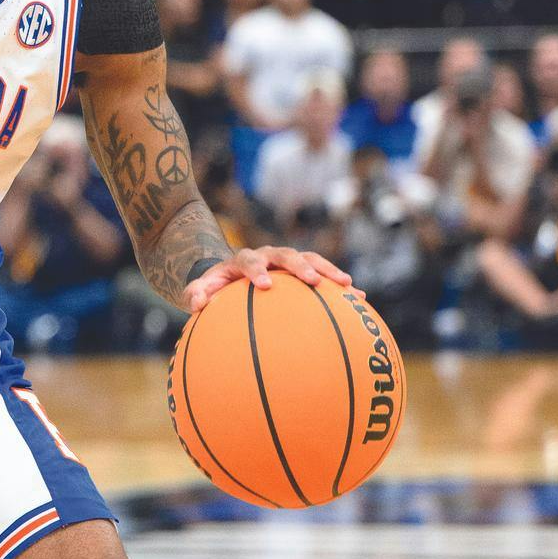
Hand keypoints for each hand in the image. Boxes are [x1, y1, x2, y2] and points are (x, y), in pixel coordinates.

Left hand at [184, 245, 352, 313]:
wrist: (231, 276)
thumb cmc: (215, 288)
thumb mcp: (200, 291)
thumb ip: (195, 294)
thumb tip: (196, 303)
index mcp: (243, 260)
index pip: (249, 259)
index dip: (257, 270)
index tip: (265, 285)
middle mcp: (269, 256)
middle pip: (287, 255)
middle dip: (301, 266)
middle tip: (314, 281)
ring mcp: (288, 262)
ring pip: (312, 260)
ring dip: (329, 271)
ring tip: (349, 285)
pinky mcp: (304, 271)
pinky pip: (325, 276)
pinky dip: (341, 288)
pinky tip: (361, 301)